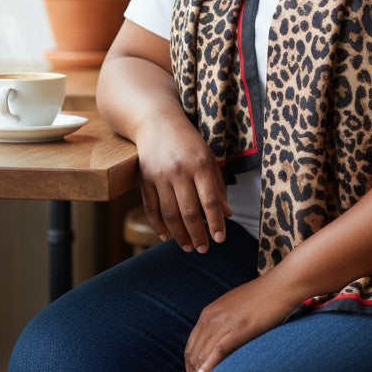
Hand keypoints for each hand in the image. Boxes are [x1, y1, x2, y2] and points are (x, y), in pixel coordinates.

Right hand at [136, 119, 231, 252]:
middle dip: (198, 235)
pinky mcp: (144, 179)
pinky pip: (152, 208)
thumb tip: (227, 214)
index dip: (216, 222)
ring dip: (179, 235)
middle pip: (190, 211)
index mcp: (201, 164)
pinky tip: (167, 237)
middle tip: (203, 249)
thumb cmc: (188, 142)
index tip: (220, 239)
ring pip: (170, 214)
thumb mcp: (208, 158)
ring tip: (188, 247)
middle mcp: (180, 171)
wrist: (156, 122)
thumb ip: (217, 186)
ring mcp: (160, 176)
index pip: (210, 200)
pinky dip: (159, 226)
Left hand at [183, 274, 299, 371]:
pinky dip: (210, 365)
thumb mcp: (235, 309)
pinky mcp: (240, 328)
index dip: (189, 367)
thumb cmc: (262, 298)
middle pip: (194, 352)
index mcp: (209, 313)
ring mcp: (225, 322)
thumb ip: (222, 324)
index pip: (191, 346)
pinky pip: (219, 349)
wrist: (281, 285)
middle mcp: (212, 317)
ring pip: (204, 353)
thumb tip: (218, 345)